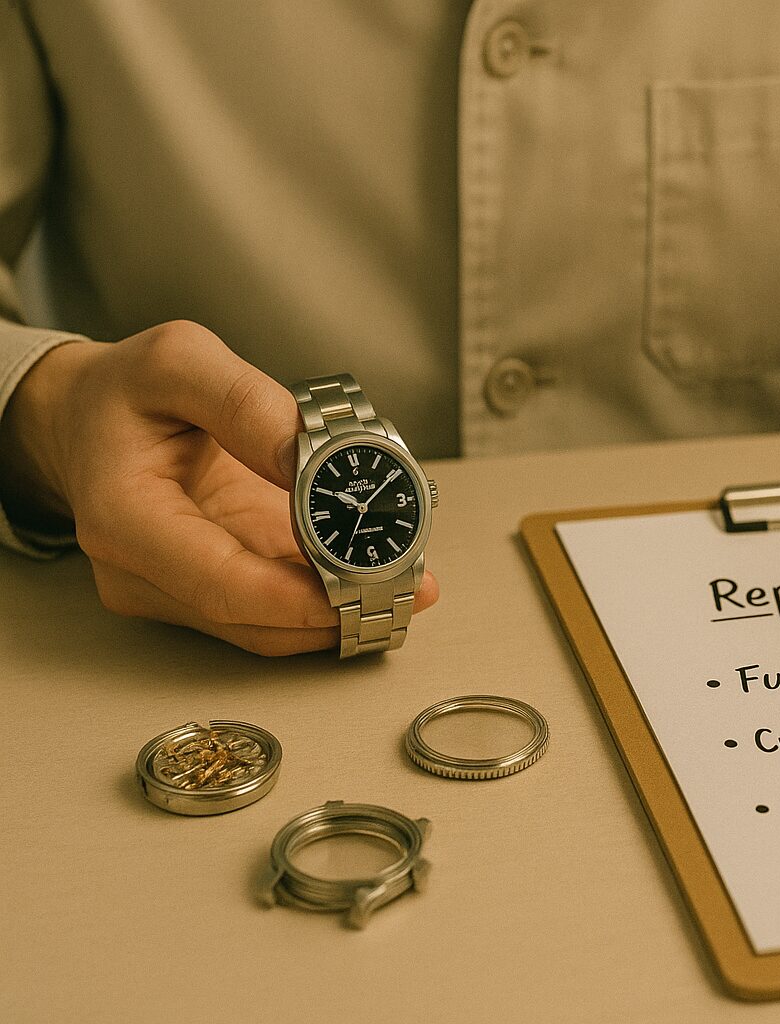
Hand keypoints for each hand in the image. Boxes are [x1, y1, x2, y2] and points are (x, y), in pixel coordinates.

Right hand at [0, 320, 439, 653]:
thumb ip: (246, 403)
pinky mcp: (203, 590)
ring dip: (342, 612)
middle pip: (252, 619)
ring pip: (269, 627)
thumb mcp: (180, 360)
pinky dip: (326, 598)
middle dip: (338, 610)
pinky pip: (272, 609)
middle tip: (414, 587)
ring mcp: (171, 590)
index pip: (219, 583)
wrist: (85, 417)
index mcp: (123, 519)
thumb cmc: (124, 390)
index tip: (364, 586)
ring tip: (412, 584)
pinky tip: (378, 576)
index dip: (297, 599)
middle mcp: (141, 571)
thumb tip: (313, 454)